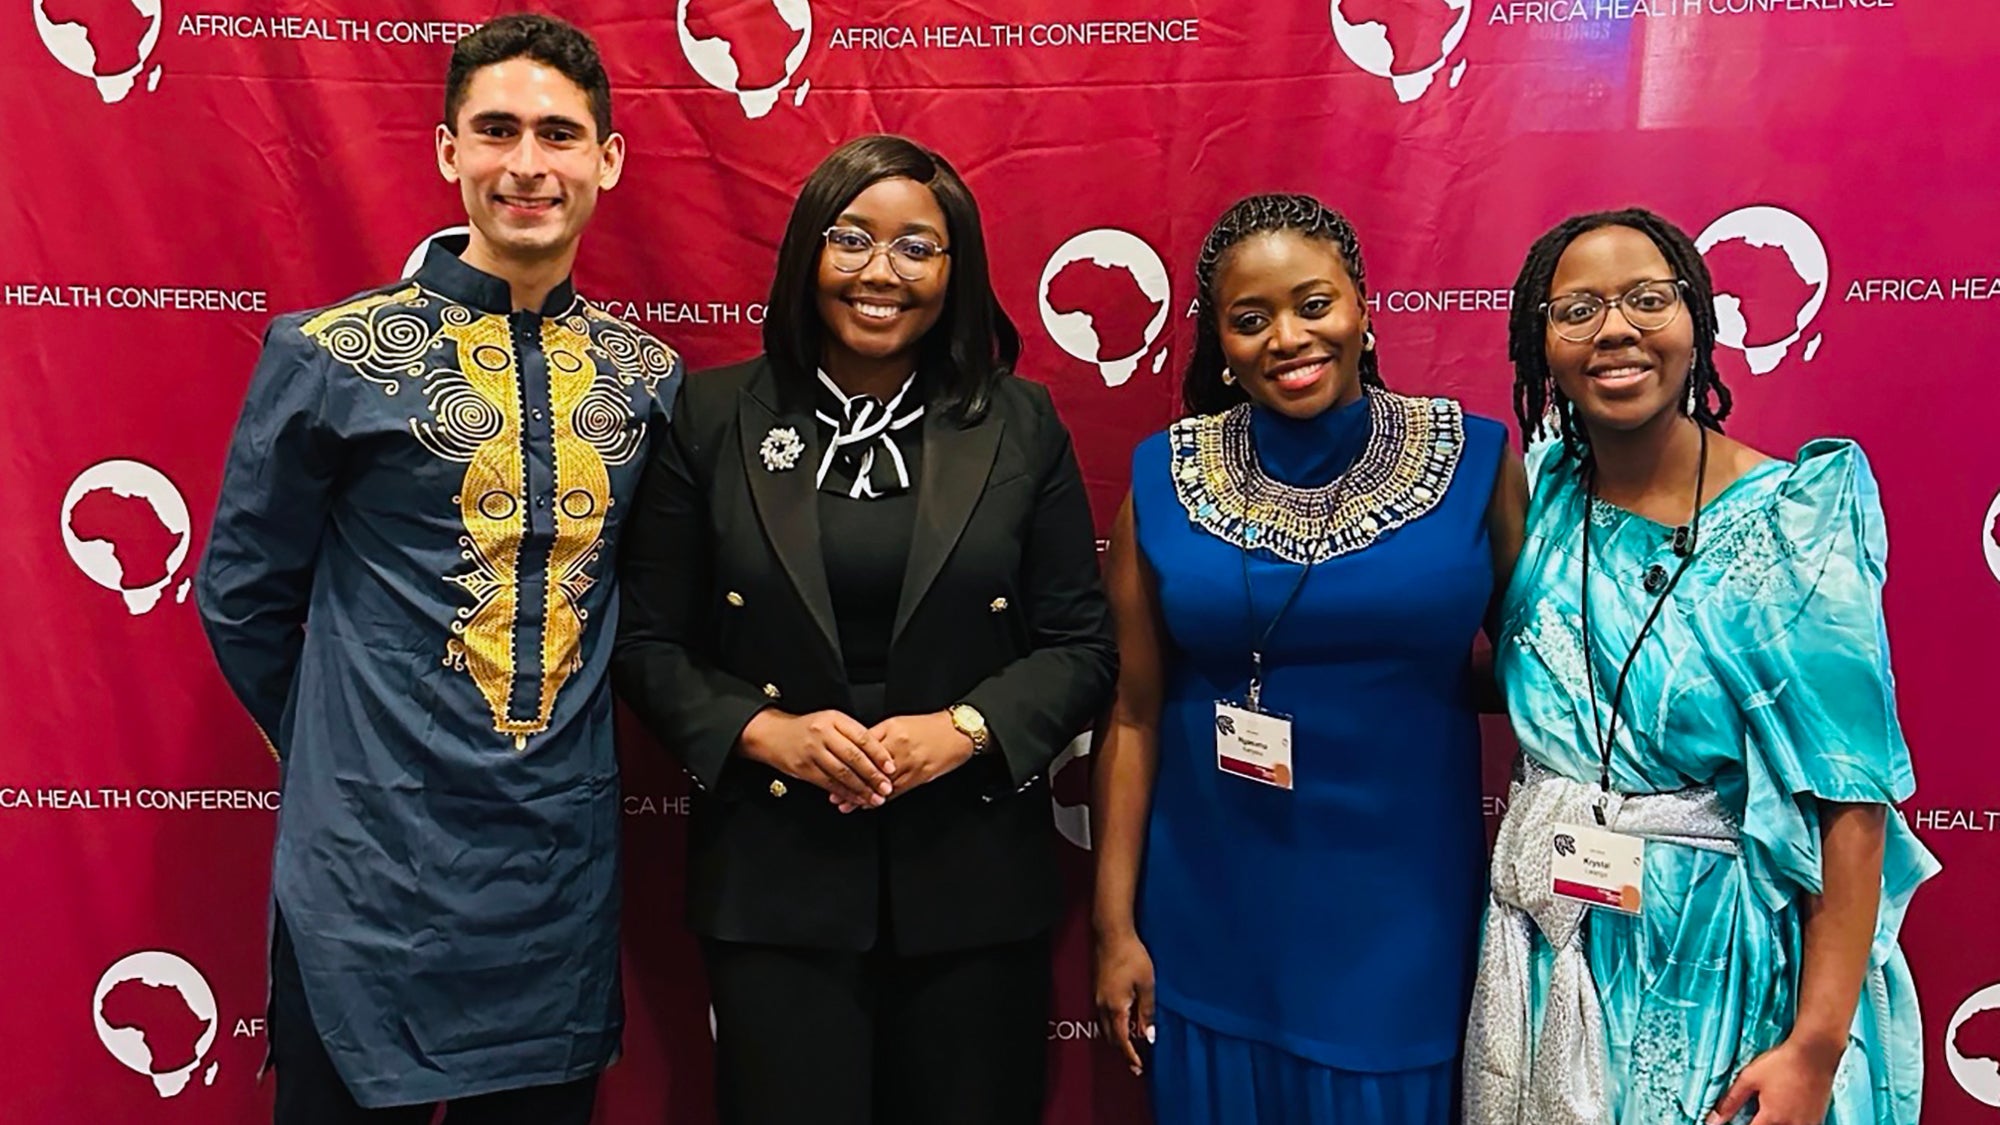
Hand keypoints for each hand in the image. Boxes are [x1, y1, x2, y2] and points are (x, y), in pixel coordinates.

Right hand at [737, 709, 894, 807]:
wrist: (773, 734)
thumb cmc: (807, 728)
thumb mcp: (830, 721)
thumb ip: (851, 734)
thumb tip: (878, 755)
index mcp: (834, 719)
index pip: (862, 737)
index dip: (878, 754)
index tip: (891, 767)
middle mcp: (823, 734)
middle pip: (853, 757)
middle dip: (873, 775)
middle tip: (886, 787)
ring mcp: (812, 752)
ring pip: (842, 773)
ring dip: (861, 788)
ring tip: (875, 798)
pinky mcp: (804, 769)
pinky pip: (829, 783)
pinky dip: (844, 793)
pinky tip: (856, 799)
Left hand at [828, 711, 975, 811]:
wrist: (957, 733)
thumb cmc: (928, 727)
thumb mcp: (899, 722)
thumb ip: (878, 735)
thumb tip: (855, 748)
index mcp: (892, 731)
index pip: (864, 748)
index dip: (847, 761)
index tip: (833, 770)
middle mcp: (899, 748)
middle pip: (870, 768)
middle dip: (851, 783)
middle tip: (834, 794)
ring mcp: (910, 764)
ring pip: (882, 783)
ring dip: (863, 796)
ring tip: (847, 804)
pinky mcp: (919, 777)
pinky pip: (897, 791)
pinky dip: (882, 799)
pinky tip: (871, 805)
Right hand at [1094, 930, 1155, 1075]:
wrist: (1112, 934)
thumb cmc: (1131, 956)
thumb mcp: (1147, 984)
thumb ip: (1147, 1012)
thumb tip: (1149, 1035)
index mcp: (1116, 1008)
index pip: (1122, 1041)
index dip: (1131, 1056)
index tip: (1139, 1067)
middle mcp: (1103, 1006)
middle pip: (1112, 1038)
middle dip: (1124, 1051)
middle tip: (1137, 1062)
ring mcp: (1098, 998)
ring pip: (1106, 1028)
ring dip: (1118, 1039)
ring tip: (1132, 1045)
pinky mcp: (1098, 990)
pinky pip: (1104, 1016)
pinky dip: (1114, 1026)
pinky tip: (1124, 1023)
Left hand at [1709, 1035, 1845, 1124]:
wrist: (1815, 1053)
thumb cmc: (1781, 1063)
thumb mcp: (1749, 1078)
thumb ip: (1730, 1101)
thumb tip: (1713, 1119)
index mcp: (1772, 1117)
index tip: (1734, 1122)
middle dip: (1759, 1124)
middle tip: (1757, 1114)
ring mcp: (1807, 1124)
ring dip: (1775, 1124)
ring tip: (1769, 1113)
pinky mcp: (1818, 1118)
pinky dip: (1791, 1123)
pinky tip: (1786, 1113)